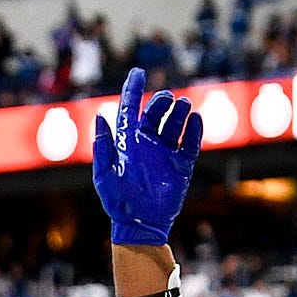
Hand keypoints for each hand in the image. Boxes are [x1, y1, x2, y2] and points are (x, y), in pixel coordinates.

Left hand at [90, 67, 204, 246]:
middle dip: (161, 103)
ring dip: (179, 113)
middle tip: (167, 99)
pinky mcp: (182, 165)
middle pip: (156, 114)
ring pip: (175, 125)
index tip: (137, 72)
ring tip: (182, 106)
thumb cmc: (118, 202)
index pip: (130, 109)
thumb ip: (103, 147)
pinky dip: (195, 131)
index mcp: (128, 143)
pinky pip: (191, 144)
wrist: (139, 224)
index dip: (133, 90)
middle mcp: (147, 144)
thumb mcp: (104, 175)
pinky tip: (195, 121)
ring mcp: (166, 153)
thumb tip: (101, 118)